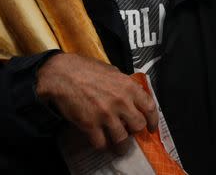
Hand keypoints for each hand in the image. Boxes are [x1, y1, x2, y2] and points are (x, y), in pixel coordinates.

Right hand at [36, 53, 157, 153]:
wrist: (62, 74)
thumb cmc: (87, 69)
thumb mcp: (113, 71)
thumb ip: (125, 85)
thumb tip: (132, 96)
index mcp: (129, 86)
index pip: (150, 107)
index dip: (153, 120)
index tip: (152, 128)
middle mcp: (121, 102)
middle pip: (138, 126)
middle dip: (136, 131)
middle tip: (130, 131)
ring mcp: (105, 115)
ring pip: (122, 139)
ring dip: (121, 144)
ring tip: (119, 146)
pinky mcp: (89, 125)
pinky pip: (102, 143)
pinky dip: (103, 145)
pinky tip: (102, 141)